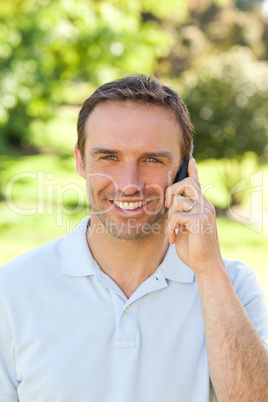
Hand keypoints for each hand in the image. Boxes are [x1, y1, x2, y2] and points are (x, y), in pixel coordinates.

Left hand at [165, 158, 223, 275]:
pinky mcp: (200, 220)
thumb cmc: (194, 247)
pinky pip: (176, 216)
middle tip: (167, 206)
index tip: (191, 160)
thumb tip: (172, 205)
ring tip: (173, 231)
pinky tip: (174, 238)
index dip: (193, 171)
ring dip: (170, 218)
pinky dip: (171, 228)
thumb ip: (181, 214)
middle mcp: (205, 205)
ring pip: (178, 201)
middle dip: (172, 190)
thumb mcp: (186, 227)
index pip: (197, 183)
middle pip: (187, 183)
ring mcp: (204, 212)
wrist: (205, 264)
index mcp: (202, 206)